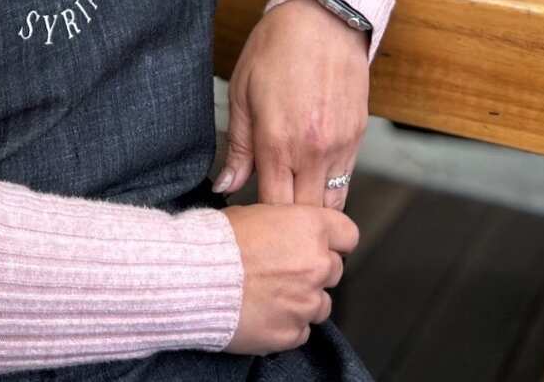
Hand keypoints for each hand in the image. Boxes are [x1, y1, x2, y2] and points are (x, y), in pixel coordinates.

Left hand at [215, 0, 369, 208]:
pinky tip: (312, 180)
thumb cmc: (276, 47)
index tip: (251, 221)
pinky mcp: (358, 137)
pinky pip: (346, 180)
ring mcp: (340, 146)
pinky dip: (330, 188)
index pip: (272, 208)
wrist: (324, 18)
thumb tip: (226, 185)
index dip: (262, 222)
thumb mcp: (242, 91)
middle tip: (272, 223)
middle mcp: (312, 151)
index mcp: (277, 142)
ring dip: (312, 210)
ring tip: (293, 205)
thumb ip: (238, 146)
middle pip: (304, 216)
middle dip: (288, 225)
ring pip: (331, 204)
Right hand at [221, 203, 357, 354]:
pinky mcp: (291, 332)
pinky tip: (264, 311)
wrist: (195, 276)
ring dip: (303, 299)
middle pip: (334, 269)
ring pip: (320, 304)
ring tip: (272, 293)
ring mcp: (306, 302)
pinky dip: (286, 323)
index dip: (334, 239)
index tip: (323, 243)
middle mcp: (316, 265)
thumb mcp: (256, 211)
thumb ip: (286, 224)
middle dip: (315, 269)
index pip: (348, 234)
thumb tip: (290, 230)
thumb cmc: (220, 240)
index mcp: (310, 228)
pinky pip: (300, 330)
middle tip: (286, 268)